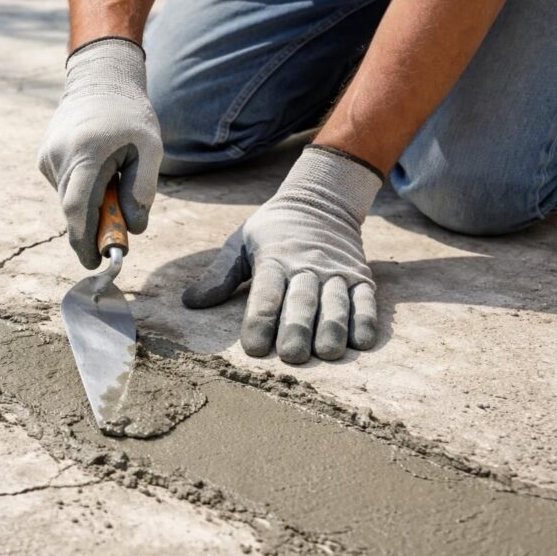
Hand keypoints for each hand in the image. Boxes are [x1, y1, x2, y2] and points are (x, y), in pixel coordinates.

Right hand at [37, 38, 162, 268]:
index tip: (93, 262)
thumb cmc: (130, 116)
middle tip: (115, 234)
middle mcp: (60, 155)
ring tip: (111, 178)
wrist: (99, 80)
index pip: (77, 208)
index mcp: (87, 152)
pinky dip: (81, 189)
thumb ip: (143, 190)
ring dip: (89, 205)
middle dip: (93, 229)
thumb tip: (133, 228)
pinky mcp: (43, 157)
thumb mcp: (151, 148)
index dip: (84, 240)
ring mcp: (47, 156)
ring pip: (68, 200)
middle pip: (72, 209)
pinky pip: (64, 187)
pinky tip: (95, 165)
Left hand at [182, 146, 381, 363]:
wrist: (321, 200)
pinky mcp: (360, 276)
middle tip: (293, 356)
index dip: (259, 320)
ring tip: (328, 354)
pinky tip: (361, 343)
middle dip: (297, 328)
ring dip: (333, 328)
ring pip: (336, 302)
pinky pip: (366, 300)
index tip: (254, 348)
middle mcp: (306, 265)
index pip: (265, 293)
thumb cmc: (271, 231)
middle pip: (302, 300)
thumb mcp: (240, 243)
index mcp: (273, 258)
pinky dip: (365, 320)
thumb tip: (190, 302)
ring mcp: (336, 271)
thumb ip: (219, 275)